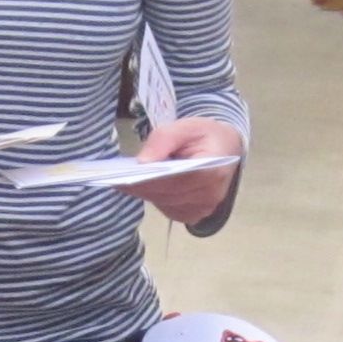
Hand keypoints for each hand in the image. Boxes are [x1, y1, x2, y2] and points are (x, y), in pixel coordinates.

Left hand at [125, 116, 242, 226]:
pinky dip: (155, 198)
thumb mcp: (186, 126)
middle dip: (142, 187)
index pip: (178, 180)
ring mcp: (204, 208)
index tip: (123, 177)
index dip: (150, 180)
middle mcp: (211, 195)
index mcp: (214, 170)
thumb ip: (164, 139)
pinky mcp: (195, 215)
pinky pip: (169, 209)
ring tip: (125, 181)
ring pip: (165, 204)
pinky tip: (142, 187)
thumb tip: (142, 162)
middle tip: (116, 178)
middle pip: (168, 195)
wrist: (226, 149)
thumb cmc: (205, 135)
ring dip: (146, 193)